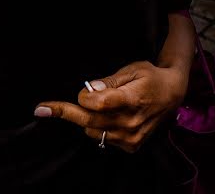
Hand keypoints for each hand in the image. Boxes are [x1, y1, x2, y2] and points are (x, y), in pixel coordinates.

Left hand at [34, 61, 188, 153]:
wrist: (172, 94)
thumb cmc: (150, 77)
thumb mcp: (132, 69)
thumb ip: (110, 81)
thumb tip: (90, 89)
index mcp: (132, 100)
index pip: (97, 104)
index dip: (84, 97)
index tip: (83, 91)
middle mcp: (131, 122)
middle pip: (89, 120)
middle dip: (65, 112)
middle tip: (41, 109)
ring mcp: (131, 137)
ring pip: (92, 131)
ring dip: (84, 118)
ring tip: (92, 105)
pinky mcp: (131, 146)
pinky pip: (102, 138)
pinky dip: (97, 127)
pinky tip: (106, 116)